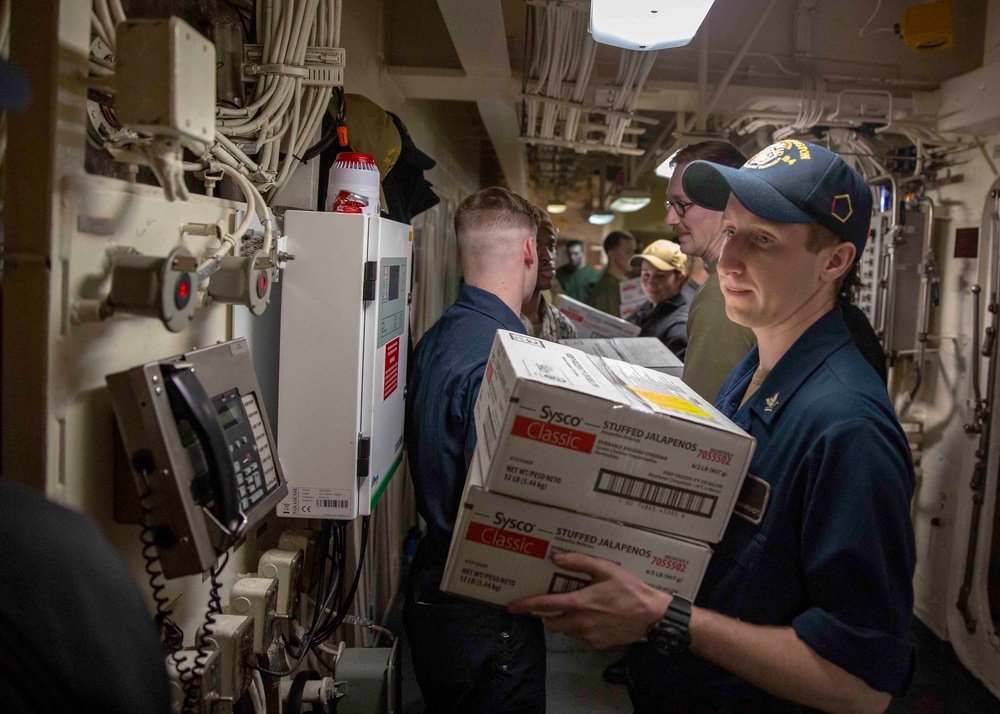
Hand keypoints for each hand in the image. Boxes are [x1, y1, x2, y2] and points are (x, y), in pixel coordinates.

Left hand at [508, 552, 670, 649]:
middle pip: (551, 623)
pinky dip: (581, 629)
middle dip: (548, 615)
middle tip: (557, 604)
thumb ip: (579, 562)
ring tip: (582, 609)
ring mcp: (588, 637)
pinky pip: (581, 638)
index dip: (526, 606)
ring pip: (566, 631)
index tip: (512, 607)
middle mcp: (579, 623)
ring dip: (566, 622)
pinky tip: (596, 619)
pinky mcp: (597, 646)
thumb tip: (556, 558)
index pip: (544, 605)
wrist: (652, 616)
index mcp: (579, 603)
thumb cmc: (629, 589)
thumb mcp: (606, 569)